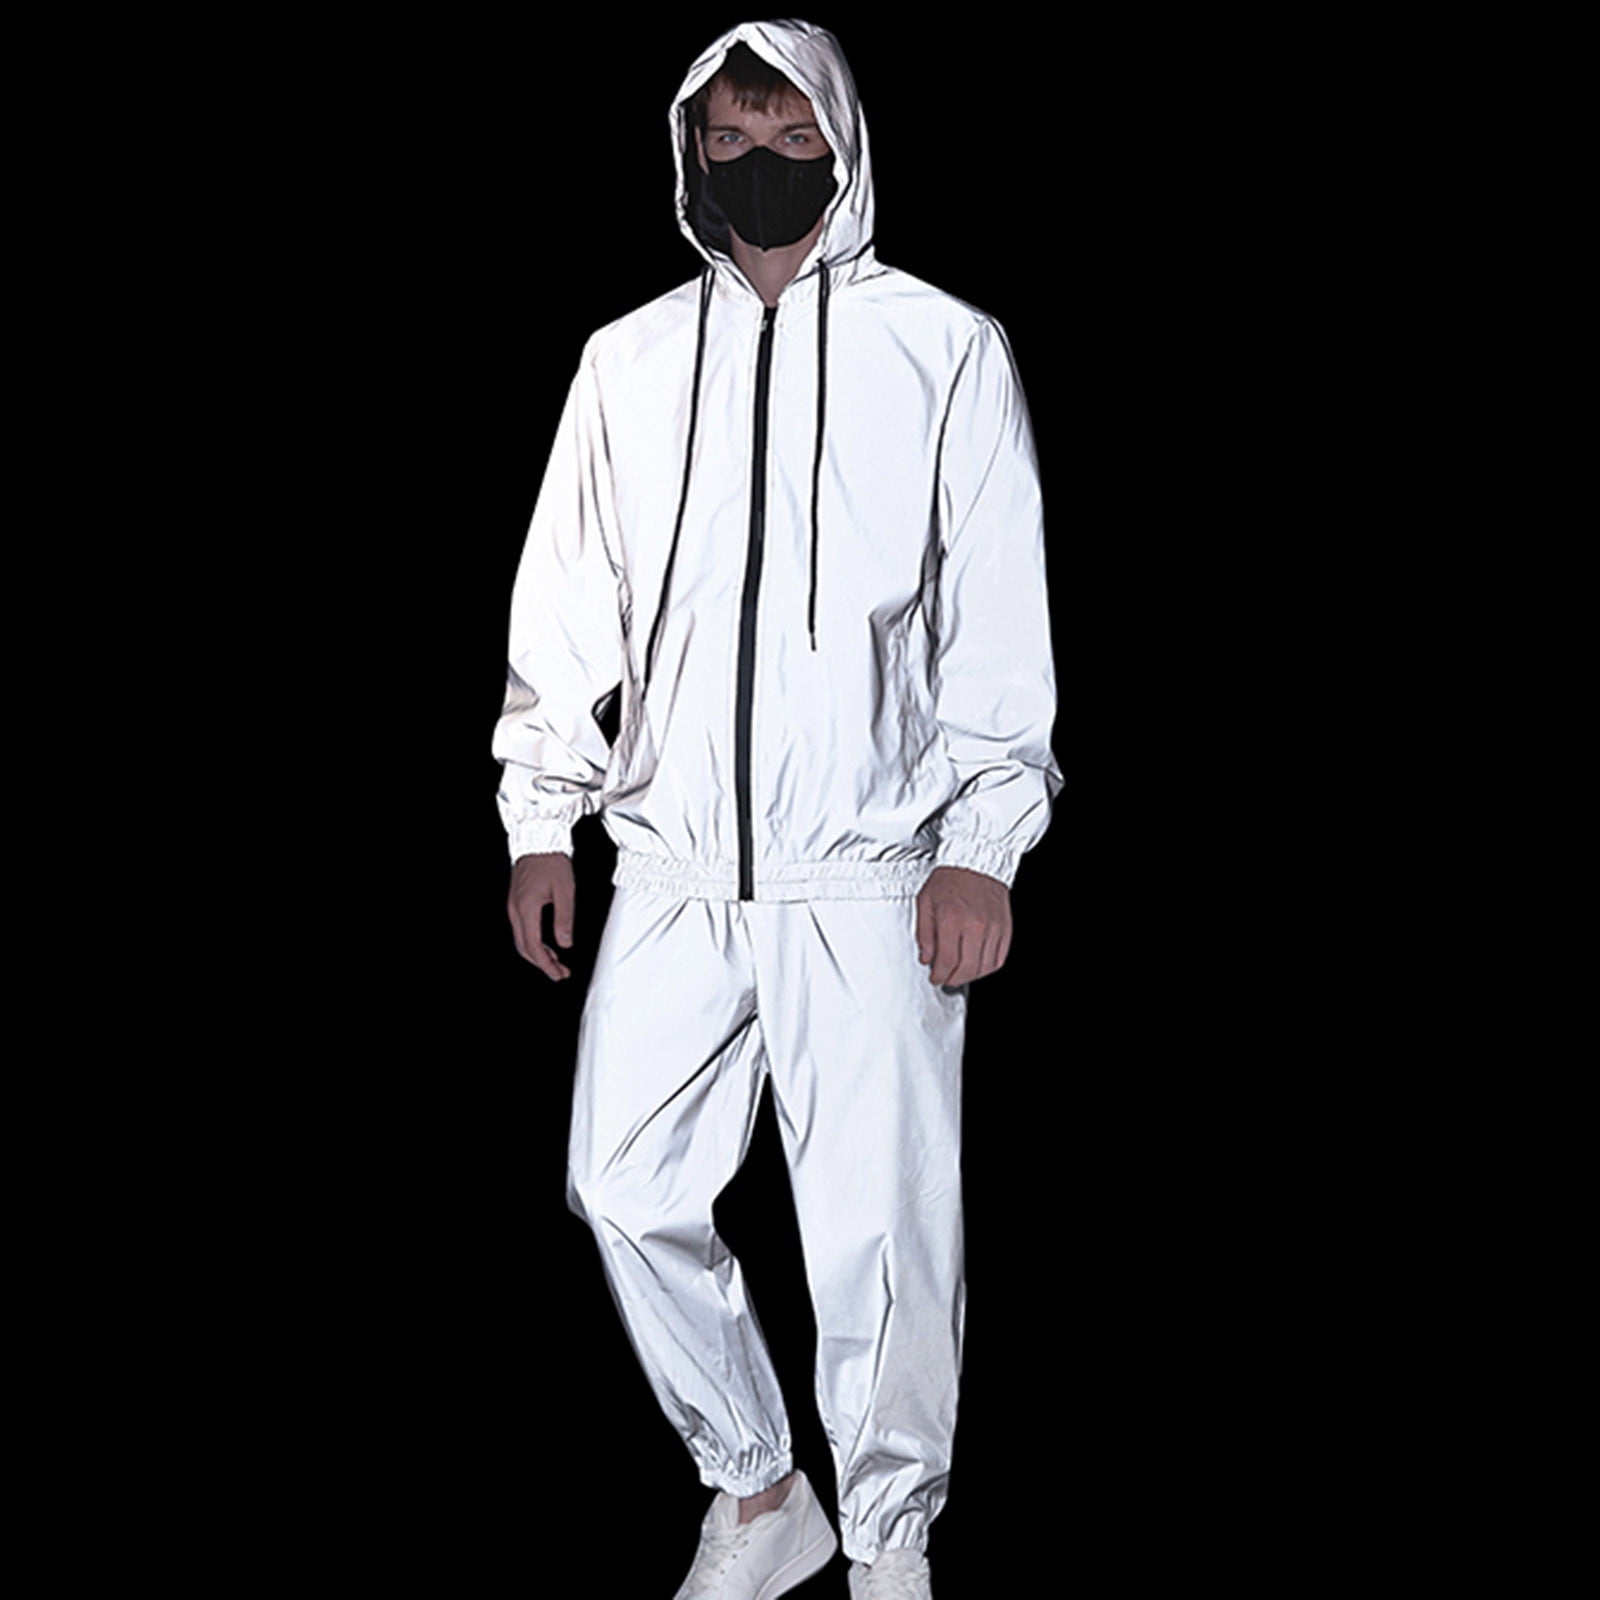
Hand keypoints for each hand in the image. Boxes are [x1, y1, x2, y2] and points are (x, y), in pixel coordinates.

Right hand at [508, 852, 576, 980]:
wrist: (538, 841)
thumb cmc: (552, 861)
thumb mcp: (565, 891)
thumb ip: (564, 919)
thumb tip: (565, 943)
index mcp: (527, 908)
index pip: (534, 947)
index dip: (546, 965)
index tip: (558, 974)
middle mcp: (516, 910)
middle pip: (524, 948)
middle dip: (542, 964)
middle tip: (559, 973)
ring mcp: (513, 906)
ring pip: (521, 940)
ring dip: (537, 954)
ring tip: (555, 961)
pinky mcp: (516, 902)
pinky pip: (521, 929)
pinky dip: (533, 942)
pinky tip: (546, 944)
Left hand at [915, 866, 1011, 986]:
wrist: (975, 862)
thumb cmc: (950, 879)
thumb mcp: (925, 902)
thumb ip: (924, 934)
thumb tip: (926, 958)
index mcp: (951, 919)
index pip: (946, 960)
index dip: (939, 974)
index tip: (935, 977)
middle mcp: (974, 925)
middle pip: (967, 968)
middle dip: (953, 979)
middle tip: (946, 979)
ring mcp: (993, 928)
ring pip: (984, 967)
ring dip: (970, 976)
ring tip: (960, 973)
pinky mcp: (1004, 928)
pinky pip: (999, 958)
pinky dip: (987, 967)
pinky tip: (977, 965)